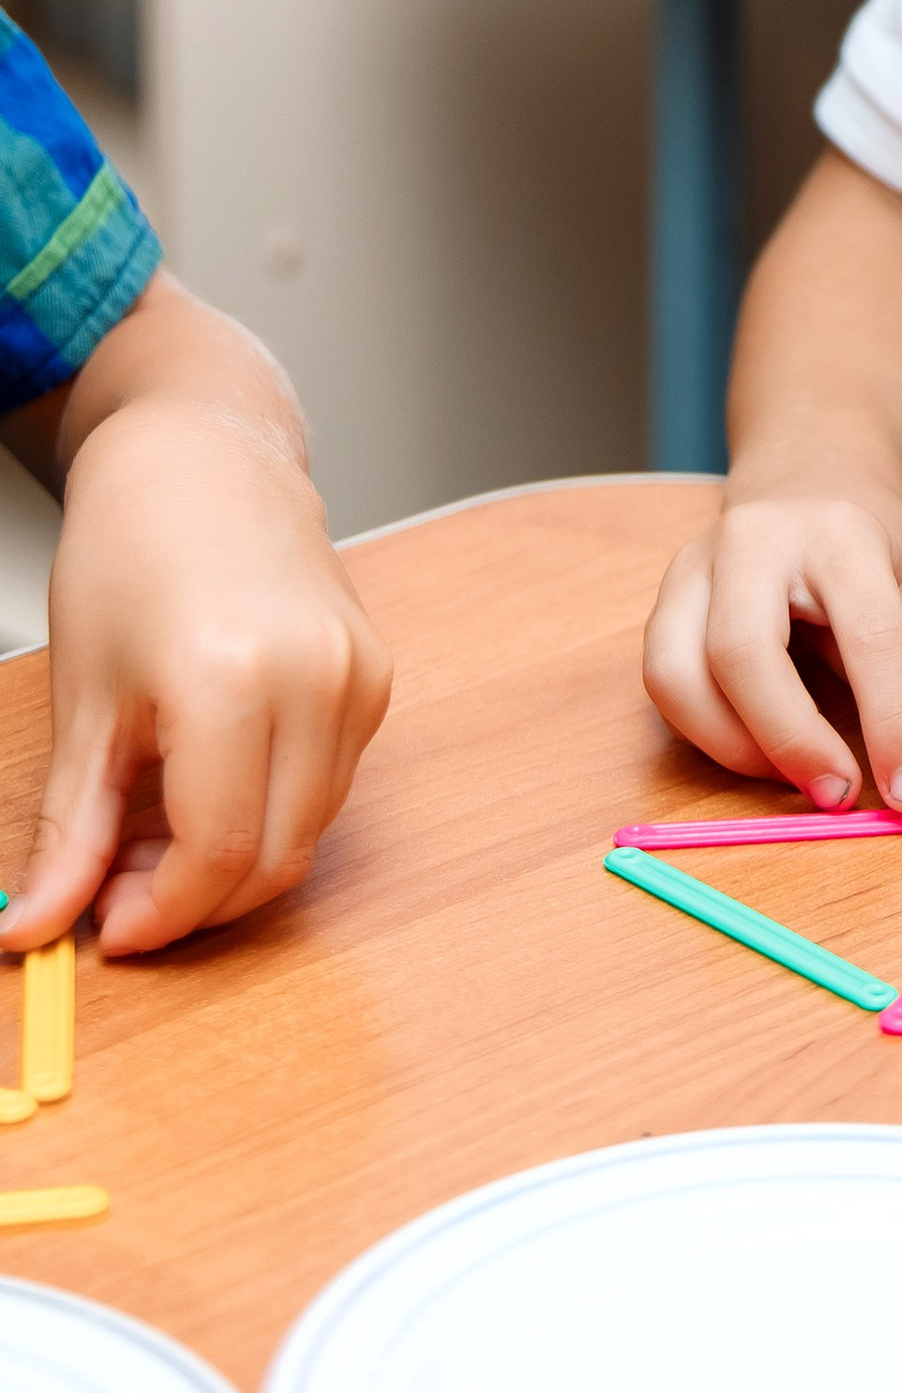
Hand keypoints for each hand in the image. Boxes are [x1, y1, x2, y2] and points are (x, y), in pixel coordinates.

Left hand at [10, 395, 390, 953]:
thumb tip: (31, 931)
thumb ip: (67, 831)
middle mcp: (315, 679)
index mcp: (231, 680)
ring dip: (231, 862)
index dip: (159, 914)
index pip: (217, 855)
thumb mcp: (84, 704)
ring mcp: (358, 677)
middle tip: (118, 889)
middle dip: (193, 901)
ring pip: (308, 832)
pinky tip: (205, 787)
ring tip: (152, 828)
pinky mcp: (375, 676)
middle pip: (273, 858)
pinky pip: (329, 786)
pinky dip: (269, 813)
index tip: (106, 929)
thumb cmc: (132, 555)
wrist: (202, 461)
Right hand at [643, 471, 901, 813]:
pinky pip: (663, 685)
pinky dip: (709, 734)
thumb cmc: (864, 544)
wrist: (805, 475)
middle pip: (741, 652)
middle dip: (789, 740)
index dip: (890, 722)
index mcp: (839, 532)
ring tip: (797, 773)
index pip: (866, 634)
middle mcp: (752, 541)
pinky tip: (759, 746)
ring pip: (677, 675)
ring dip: (736, 749)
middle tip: (838, 794)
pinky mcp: (662, 600)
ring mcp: (693, 566)